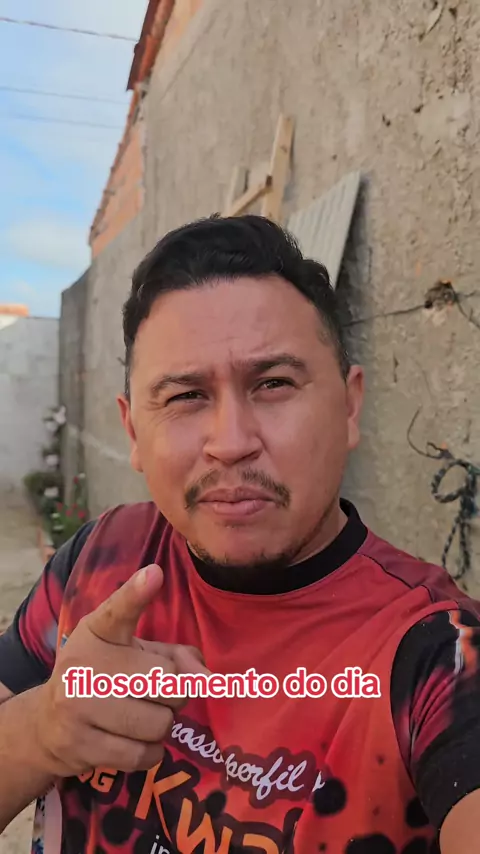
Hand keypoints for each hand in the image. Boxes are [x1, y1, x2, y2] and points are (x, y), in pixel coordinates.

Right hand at [32, 564, 208, 775]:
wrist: (48, 724)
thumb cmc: (107, 678)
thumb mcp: (136, 653)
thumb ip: (177, 656)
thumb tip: (205, 678)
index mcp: (99, 631)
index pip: (119, 610)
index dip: (137, 593)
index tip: (154, 574)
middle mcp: (84, 664)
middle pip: (166, 682)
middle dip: (174, 693)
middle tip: (156, 693)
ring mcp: (78, 706)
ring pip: (159, 723)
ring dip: (162, 725)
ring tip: (141, 716)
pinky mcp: (81, 745)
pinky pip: (145, 754)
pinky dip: (151, 751)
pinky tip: (133, 739)